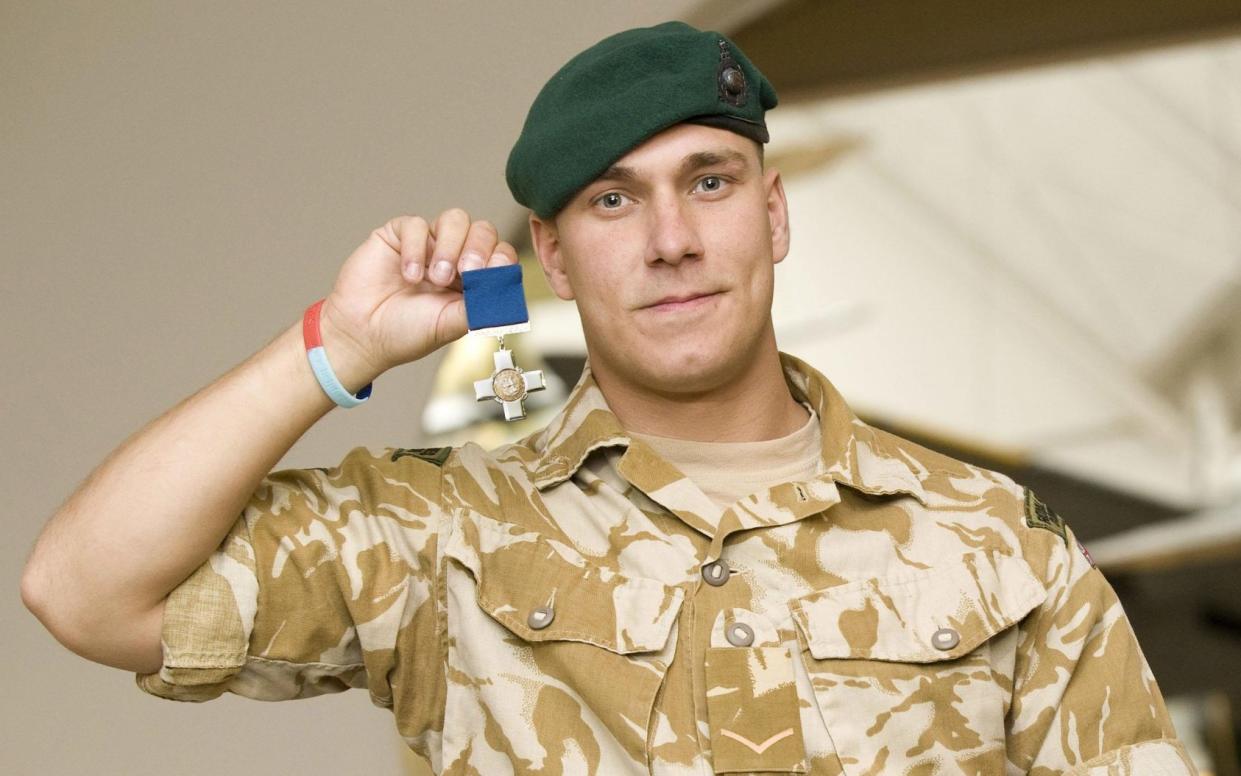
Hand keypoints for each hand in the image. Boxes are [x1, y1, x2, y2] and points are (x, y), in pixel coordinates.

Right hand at [318, 209, 518, 381]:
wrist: (362, 335)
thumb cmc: (406, 333)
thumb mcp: (451, 325)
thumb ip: (480, 308)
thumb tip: (508, 293)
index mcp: (473, 279)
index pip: (500, 255)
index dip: (501, 259)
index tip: (493, 276)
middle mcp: (454, 257)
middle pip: (482, 230)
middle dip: (478, 249)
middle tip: (465, 273)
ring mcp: (427, 244)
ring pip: (455, 219)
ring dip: (449, 246)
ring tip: (435, 277)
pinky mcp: (398, 236)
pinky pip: (416, 224)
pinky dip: (416, 249)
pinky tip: (409, 275)